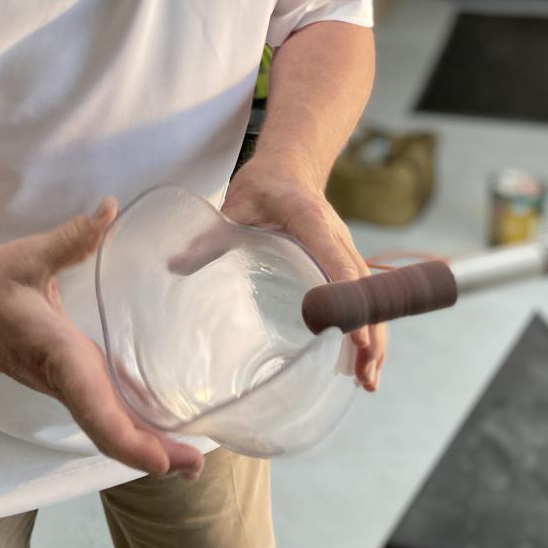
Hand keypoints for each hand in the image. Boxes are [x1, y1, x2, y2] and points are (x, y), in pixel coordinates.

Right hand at [0, 198, 203, 479]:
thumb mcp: (26, 256)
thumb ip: (72, 237)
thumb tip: (110, 209)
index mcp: (52, 350)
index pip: (91, 402)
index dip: (126, 436)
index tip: (160, 460)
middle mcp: (57, 376)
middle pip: (105, 426)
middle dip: (150, 451)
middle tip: (196, 467)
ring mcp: (57, 381)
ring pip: (100, 421)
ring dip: (141, 441)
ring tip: (185, 455)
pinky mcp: (58, 375)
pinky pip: (95, 406)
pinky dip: (125, 420)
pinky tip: (154, 417)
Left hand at [221, 158, 386, 391]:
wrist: (291, 167)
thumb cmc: (263, 186)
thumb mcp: (235, 206)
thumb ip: (209, 237)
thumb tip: (174, 266)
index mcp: (312, 222)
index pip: (336, 263)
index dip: (347, 300)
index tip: (352, 337)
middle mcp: (337, 236)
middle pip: (363, 288)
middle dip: (367, 332)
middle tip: (364, 376)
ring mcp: (346, 248)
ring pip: (371, 295)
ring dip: (374, 336)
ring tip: (368, 381)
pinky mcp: (346, 259)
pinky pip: (365, 294)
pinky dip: (369, 325)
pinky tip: (364, 359)